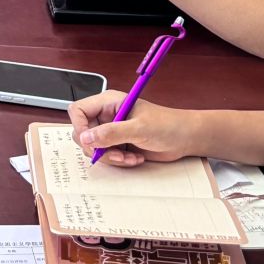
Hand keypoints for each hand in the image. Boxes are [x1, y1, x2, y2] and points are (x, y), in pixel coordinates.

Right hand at [68, 92, 195, 167]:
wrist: (185, 138)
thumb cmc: (167, 125)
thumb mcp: (139, 128)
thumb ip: (111, 133)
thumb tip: (86, 137)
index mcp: (108, 103)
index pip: (78, 110)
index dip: (79, 126)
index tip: (90, 141)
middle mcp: (107, 116)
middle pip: (83, 132)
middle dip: (97, 147)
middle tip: (116, 153)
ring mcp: (112, 131)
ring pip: (94, 147)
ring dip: (110, 157)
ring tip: (129, 156)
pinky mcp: (118, 144)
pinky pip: (106, 156)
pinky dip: (118, 161)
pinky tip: (134, 158)